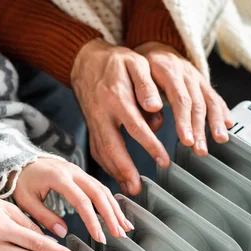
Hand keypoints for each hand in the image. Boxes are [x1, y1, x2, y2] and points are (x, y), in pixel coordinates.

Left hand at [13, 158, 131, 243]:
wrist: (20, 160)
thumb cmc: (21, 181)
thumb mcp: (26, 200)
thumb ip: (44, 217)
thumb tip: (63, 233)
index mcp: (59, 178)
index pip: (82, 201)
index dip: (93, 221)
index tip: (100, 237)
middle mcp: (73, 172)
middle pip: (99, 194)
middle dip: (112, 215)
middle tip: (120, 234)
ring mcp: (79, 171)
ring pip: (103, 189)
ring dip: (115, 209)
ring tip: (125, 227)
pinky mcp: (81, 174)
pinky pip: (99, 187)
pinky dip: (110, 201)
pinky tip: (117, 214)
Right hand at [71, 38, 170, 195]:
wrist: (86, 61)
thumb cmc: (116, 62)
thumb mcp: (135, 63)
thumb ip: (146, 84)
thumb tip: (156, 106)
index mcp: (116, 97)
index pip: (135, 126)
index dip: (150, 145)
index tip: (164, 161)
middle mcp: (102, 113)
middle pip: (112, 146)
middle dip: (125, 169)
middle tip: (137, 188)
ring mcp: (93, 121)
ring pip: (102, 151)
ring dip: (114, 172)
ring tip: (129, 189)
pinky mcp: (90, 126)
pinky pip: (96, 150)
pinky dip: (106, 166)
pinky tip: (117, 177)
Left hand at [134, 41, 233, 153]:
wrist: (156, 49)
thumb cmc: (144, 67)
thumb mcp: (137, 75)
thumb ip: (144, 92)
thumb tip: (152, 109)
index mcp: (169, 71)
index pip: (180, 98)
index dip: (184, 121)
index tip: (186, 139)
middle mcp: (186, 74)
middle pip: (197, 104)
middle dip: (200, 129)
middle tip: (200, 149)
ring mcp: (197, 78)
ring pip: (210, 101)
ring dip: (215, 123)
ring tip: (219, 140)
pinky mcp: (203, 83)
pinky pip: (216, 97)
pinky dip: (223, 112)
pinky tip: (227, 125)